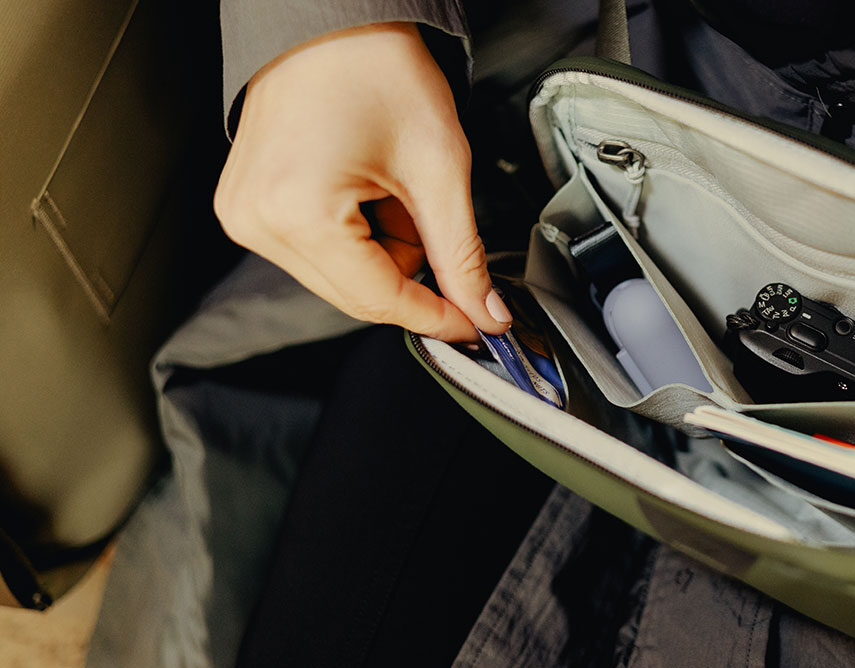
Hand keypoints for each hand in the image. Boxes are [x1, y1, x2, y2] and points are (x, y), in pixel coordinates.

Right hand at [214, 23, 510, 341]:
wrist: (330, 18)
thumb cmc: (374, 67)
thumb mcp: (438, 169)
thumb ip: (462, 255)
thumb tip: (485, 313)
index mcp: (296, 214)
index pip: (379, 300)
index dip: (439, 317)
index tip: (480, 325)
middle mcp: (257, 223)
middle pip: (356, 296)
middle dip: (411, 275)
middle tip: (445, 235)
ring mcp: (244, 216)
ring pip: (340, 277)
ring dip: (384, 251)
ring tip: (394, 187)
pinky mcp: (246, 206)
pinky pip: (316, 251)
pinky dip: (357, 235)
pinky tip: (367, 188)